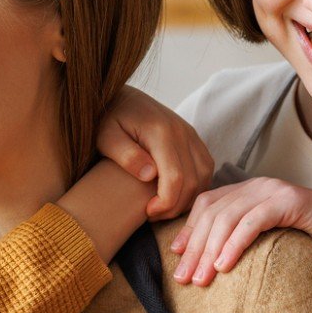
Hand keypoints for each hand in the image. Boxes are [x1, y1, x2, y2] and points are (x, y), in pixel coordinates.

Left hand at [95, 86, 214, 220]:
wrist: (120, 97)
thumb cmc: (107, 119)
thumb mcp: (106, 137)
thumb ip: (126, 155)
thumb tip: (149, 175)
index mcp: (161, 132)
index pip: (176, 177)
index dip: (166, 202)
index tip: (148, 212)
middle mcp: (182, 132)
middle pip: (194, 181)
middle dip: (176, 206)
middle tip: (153, 214)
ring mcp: (190, 134)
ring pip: (205, 176)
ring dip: (188, 198)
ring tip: (163, 207)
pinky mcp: (192, 138)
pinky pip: (205, 167)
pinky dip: (196, 186)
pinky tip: (175, 195)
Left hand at [169, 177, 311, 283]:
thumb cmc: (308, 240)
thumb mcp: (267, 239)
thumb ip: (240, 240)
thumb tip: (206, 264)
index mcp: (247, 191)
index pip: (207, 205)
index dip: (189, 230)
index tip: (176, 257)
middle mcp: (257, 186)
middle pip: (213, 214)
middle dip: (195, 248)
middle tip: (183, 278)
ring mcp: (273, 191)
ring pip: (229, 218)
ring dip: (210, 251)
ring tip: (201, 279)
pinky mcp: (290, 201)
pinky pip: (254, 221)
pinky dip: (235, 243)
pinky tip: (224, 266)